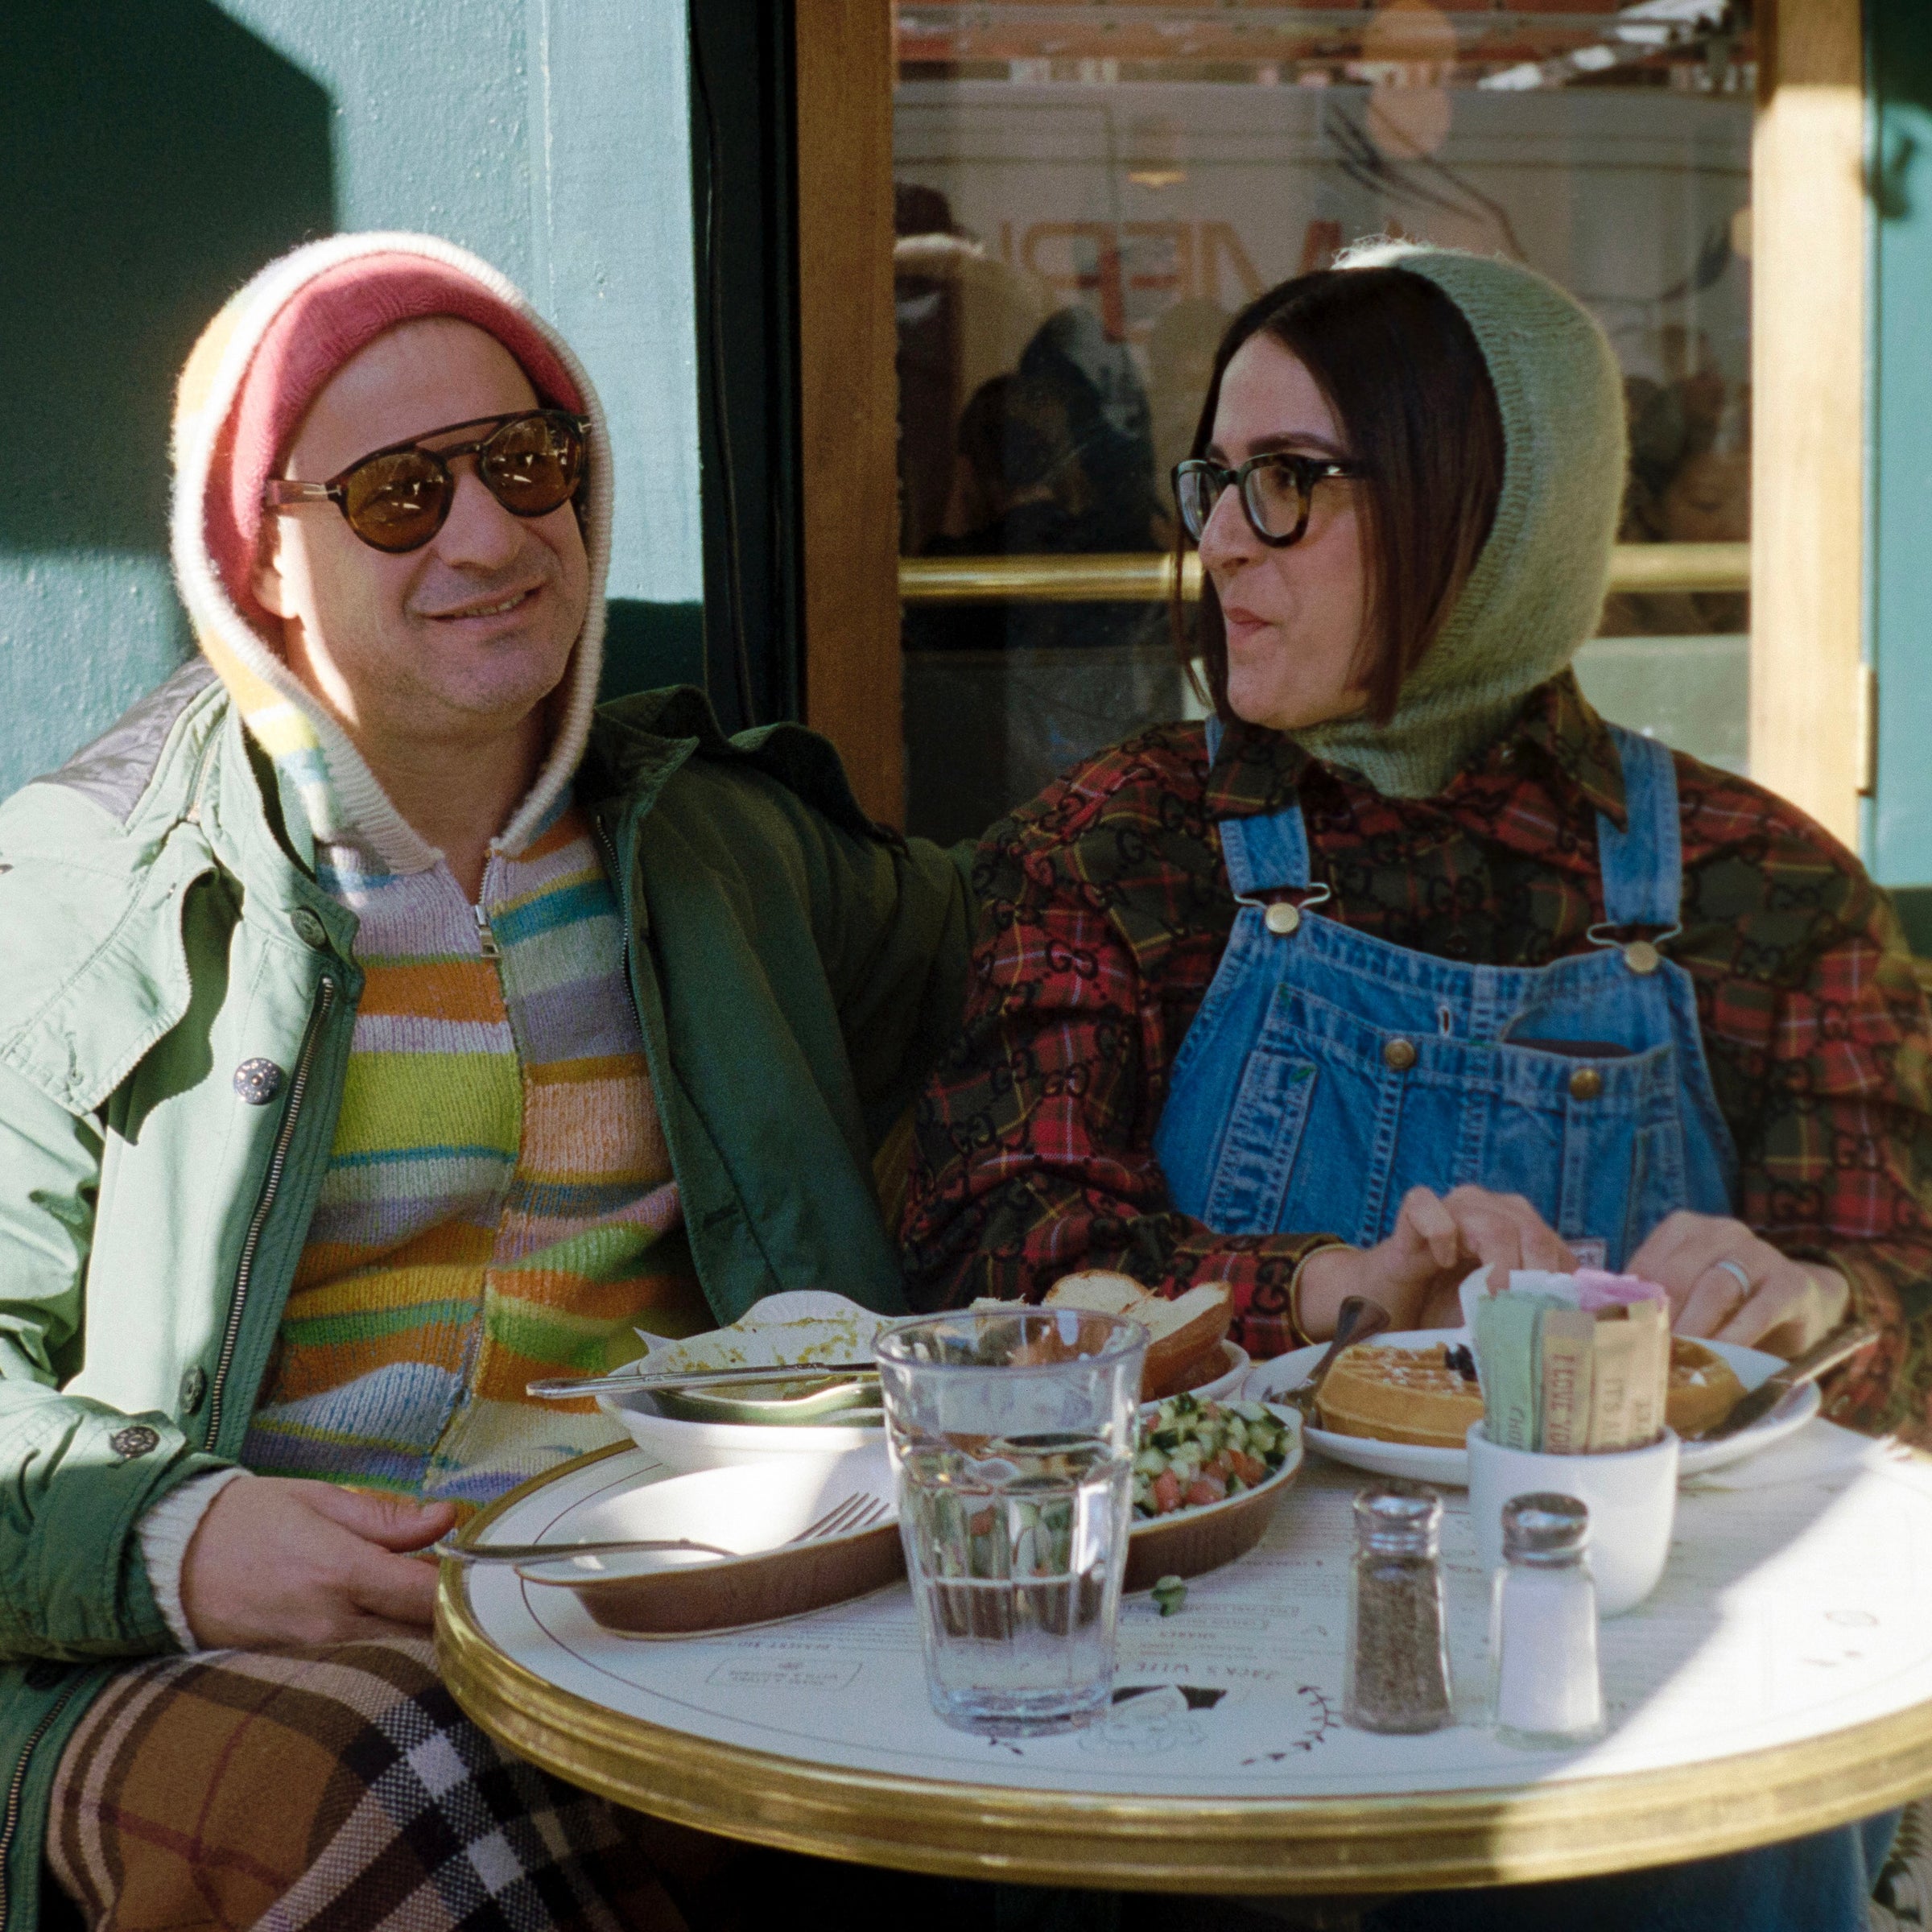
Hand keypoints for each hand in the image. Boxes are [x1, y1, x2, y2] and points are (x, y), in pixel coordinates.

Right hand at [180, 1477, 456, 1649]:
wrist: (164, 1562)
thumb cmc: (246, 1519)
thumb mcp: (320, 1500)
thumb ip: (387, 1518)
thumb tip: (448, 1518)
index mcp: (342, 1572)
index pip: (429, 1598)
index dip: (465, 1590)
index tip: (482, 1572)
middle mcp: (333, 1622)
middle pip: (420, 1633)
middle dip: (448, 1613)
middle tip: (462, 1583)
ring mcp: (314, 1653)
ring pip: (392, 1651)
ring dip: (416, 1630)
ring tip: (421, 1596)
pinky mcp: (297, 1668)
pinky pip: (359, 1661)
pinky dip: (381, 1643)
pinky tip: (385, 1619)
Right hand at [1297, 1186, 1576, 1339]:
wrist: (1385, 1304)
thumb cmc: (1443, 1312)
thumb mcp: (1497, 1318)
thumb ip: (1532, 1317)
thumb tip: (1580, 1340)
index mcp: (1518, 1232)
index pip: (1556, 1249)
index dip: (1563, 1285)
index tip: (1559, 1324)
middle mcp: (1490, 1211)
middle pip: (1532, 1231)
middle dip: (1536, 1275)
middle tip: (1530, 1314)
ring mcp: (1452, 1207)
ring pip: (1491, 1220)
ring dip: (1501, 1260)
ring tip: (1495, 1296)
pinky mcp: (1412, 1215)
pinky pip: (1428, 1206)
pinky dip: (1440, 1233)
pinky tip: (1441, 1262)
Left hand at [1627, 1212, 1848, 1356]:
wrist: (1799, 1307)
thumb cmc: (1728, 1305)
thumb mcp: (1689, 1297)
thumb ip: (1654, 1302)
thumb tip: (1607, 1327)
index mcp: (1685, 1230)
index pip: (1649, 1263)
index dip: (1632, 1303)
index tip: (1619, 1336)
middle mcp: (1722, 1232)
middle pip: (1678, 1273)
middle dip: (1659, 1316)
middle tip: (1645, 1353)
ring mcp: (1759, 1254)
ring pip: (1716, 1288)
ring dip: (1693, 1327)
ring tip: (1677, 1359)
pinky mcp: (1791, 1284)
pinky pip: (1759, 1310)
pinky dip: (1735, 1336)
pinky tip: (1721, 1358)